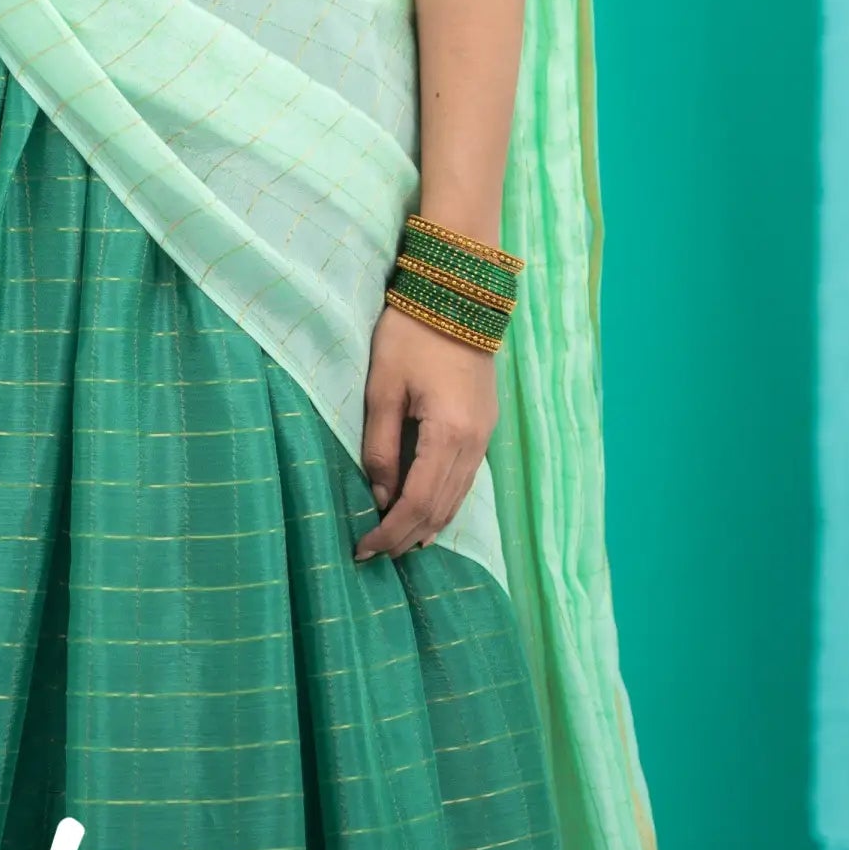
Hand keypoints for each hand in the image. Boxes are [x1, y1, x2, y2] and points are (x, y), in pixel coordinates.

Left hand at [353, 301, 497, 561]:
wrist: (457, 295)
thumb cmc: (411, 335)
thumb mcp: (383, 389)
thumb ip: (380, 446)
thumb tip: (378, 496)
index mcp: (448, 435)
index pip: (416, 502)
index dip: (390, 531)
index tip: (362, 548)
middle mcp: (474, 443)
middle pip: (440, 508)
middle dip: (407, 536)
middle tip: (374, 554)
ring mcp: (485, 436)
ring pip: (457, 498)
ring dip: (427, 525)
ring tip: (398, 544)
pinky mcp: (485, 426)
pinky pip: (466, 479)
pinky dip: (444, 503)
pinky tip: (427, 514)